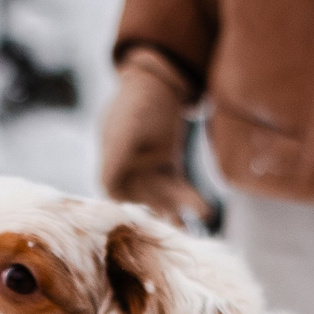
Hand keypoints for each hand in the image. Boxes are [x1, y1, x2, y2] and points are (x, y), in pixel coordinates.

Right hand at [100, 47, 211, 227]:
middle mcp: (129, 177)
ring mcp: (149, 175)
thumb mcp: (125, 129)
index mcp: (111, 170)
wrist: (158, 82)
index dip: (128, 215)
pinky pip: (180, 190)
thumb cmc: (137, 103)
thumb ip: (115, 158)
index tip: (145, 228)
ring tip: (199, 222)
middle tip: (179, 231)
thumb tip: (108, 189)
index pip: (115, 201)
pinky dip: (192, 201)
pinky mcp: (169, 170)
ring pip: (165, 200)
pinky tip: (205, 212)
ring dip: (180, 212)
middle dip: (162, 216)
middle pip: (144, 204)